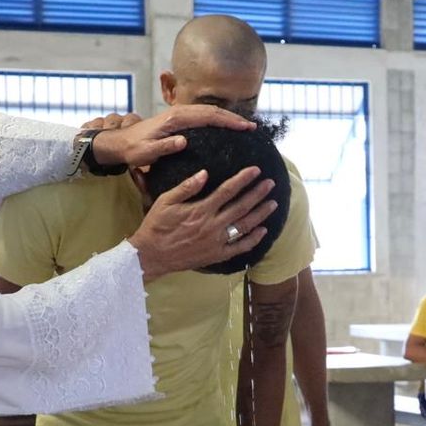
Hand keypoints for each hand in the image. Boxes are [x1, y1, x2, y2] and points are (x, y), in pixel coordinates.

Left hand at [90, 105, 254, 168]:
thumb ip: (163, 148)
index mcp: (174, 118)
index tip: (245, 128)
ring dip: (227, 118)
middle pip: (212, 111)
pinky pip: (202, 118)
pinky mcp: (178, 121)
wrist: (119, 143)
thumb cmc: (132, 149)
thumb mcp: (145, 153)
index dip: (228, 121)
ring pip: (208, 113)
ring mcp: (179, 115)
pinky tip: (226, 130)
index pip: (207, 116)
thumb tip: (183, 142)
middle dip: (233, 118)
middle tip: (252, 128)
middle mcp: (179, 113)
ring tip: (245, 128)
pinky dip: (217, 121)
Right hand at [129, 167, 275, 280]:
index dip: (243, 179)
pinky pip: (239, 248)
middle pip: (241, 207)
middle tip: (271, 183)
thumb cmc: (156, 226)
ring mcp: (216, 242)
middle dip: (258, 194)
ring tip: (273, 203)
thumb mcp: (165, 201)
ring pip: (244, 226)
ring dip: (260, 214)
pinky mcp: (216, 255)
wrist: (151, 256)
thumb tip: (205, 173)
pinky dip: (253, 240)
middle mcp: (212, 225)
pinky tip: (263, 231)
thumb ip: (186, 187)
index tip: (256, 170)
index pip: (228, 191)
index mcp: (201, 210)